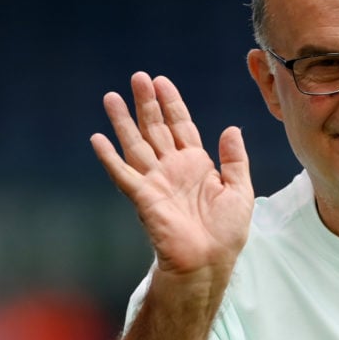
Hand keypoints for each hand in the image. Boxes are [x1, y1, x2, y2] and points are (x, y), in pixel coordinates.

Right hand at [92, 71, 253, 280]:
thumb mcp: (240, 190)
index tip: (162, 82)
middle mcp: (173, 169)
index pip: (181, 126)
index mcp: (196, 165)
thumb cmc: (226, 233)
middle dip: (147, 103)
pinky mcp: (144, 198)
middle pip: (156, 129)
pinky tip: (97, 139)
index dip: (172, 104)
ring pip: (136, 144)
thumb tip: (231, 129)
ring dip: (123, 122)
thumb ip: (235, 159)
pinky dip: (109, 157)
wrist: (210, 262)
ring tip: (111, 97)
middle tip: (137, 77)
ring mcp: (156, 182)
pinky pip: (123, 174)